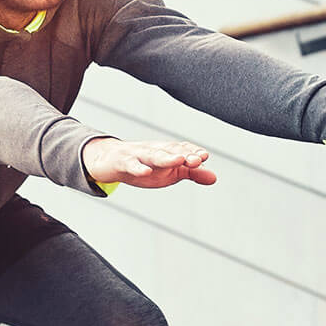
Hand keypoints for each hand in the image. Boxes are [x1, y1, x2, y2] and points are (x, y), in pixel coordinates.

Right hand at [80, 137, 216, 188]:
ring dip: (166, 157)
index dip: (193, 152)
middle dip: (184, 154)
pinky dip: (138, 168)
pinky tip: (146, 172)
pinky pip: (131, 165)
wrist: (111, 161)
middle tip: (198, 159)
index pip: (182, 148)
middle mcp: (154, 150)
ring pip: (153, 155)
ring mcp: (138, 155)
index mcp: (167, 151)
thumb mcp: (170, 172)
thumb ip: (192, 173)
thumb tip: (214, 177)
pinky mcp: (123, 163)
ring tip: (178, 160)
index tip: (204, 156)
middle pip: (171, 150)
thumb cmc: (145, 165)